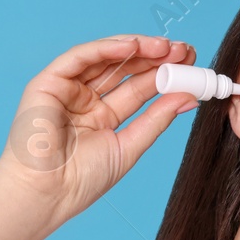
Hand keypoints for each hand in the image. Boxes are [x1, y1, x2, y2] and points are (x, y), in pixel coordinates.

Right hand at [0, 34, 196, 225]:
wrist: (47, 194)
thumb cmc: (81, 181)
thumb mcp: (129, 146)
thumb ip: (156, 119)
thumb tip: (189, 98)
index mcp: (103, 117)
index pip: (138, 88)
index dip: (164, 74)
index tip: (192, 65)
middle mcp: (85, 100)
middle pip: (125, 69)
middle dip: (155, 57)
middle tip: (185, 51)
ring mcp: (67, 89)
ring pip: (106, 59)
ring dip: (137, 48)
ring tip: (166, 47)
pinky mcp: (48, 83)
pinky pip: (80, 58)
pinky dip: (105, 48)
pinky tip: (133, 45)